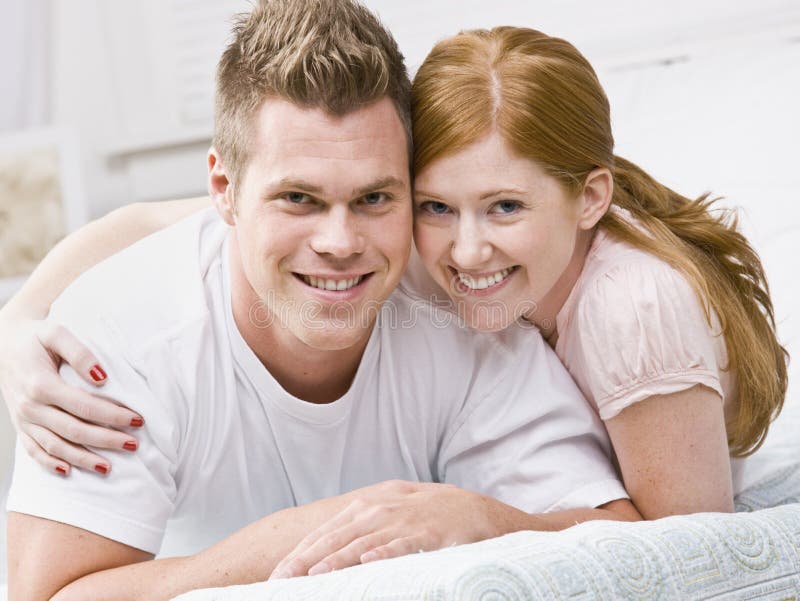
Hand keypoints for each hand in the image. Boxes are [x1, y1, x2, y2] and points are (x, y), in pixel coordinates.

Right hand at [0, 318, 143, 475]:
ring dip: (83, 459)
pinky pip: (33, 450)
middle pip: (74, 430)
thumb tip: (102, 377)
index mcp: (41, 384)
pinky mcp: (20, 426)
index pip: (84, 406)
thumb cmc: (34, 338)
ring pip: (55, 446)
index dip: (112, 415)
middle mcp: (30, 406)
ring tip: (109, 467)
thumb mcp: (56, 333)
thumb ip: (80, 352)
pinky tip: (69, 471)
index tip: (137, 419)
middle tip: (134, 444)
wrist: (2, 343)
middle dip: (106, 440)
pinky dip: (50, 464)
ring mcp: (23, 419)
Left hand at [270, 480, 506, 578]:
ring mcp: (407, 518)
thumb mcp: (394, 514)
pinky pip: (403, 542)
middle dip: (308, 558)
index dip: (303, 551)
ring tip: (314, 575)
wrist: (479, 510)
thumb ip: (364, 528)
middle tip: (283, 579)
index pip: (330, 529)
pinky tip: (368, 561)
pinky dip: (385, 551)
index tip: (280, 573)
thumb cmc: (431, 517)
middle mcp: (384, 507)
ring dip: (338, 558)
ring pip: (365, 540)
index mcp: (372, 504)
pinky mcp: (430, 531)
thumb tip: (329, 553)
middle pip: (339, 534)